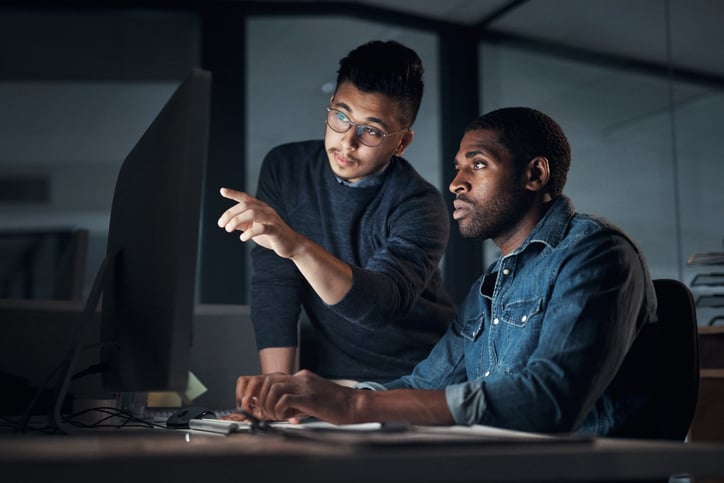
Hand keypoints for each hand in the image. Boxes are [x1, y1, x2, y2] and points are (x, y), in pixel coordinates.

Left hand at [217, 187, 301, 258]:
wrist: (291, 245)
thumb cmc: (271, 235)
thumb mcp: (254, 228)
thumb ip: (243, 224)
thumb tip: (227, 223)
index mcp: (261, 208)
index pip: (246, 198)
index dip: (234, 194)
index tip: (222, 191)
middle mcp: (266, 210)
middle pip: (245, 206)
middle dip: (231, 214)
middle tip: (221, 224)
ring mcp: (272, 219)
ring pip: (252, 213)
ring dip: (237, 221)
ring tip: (228, 229)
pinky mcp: (276, 230)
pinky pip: (262, 228)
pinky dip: (250, 232)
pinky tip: (242, 238)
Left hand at [235, 370, 360, 423]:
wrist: (354, 405)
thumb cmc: (337, 405)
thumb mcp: (315, 401)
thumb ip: (300, 405)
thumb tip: (291, 416)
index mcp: (302, 378)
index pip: (274, 378)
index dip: (265, 392)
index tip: (265, 407)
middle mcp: (301, 378)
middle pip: (269, 380)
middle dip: (263, 398)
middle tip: (268, 413)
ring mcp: (305, 387)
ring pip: (273, 387)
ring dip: (270, 404)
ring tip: (277, 416)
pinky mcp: (308, 398)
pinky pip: (284, 400)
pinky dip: (279, 410)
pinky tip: (287, 418)